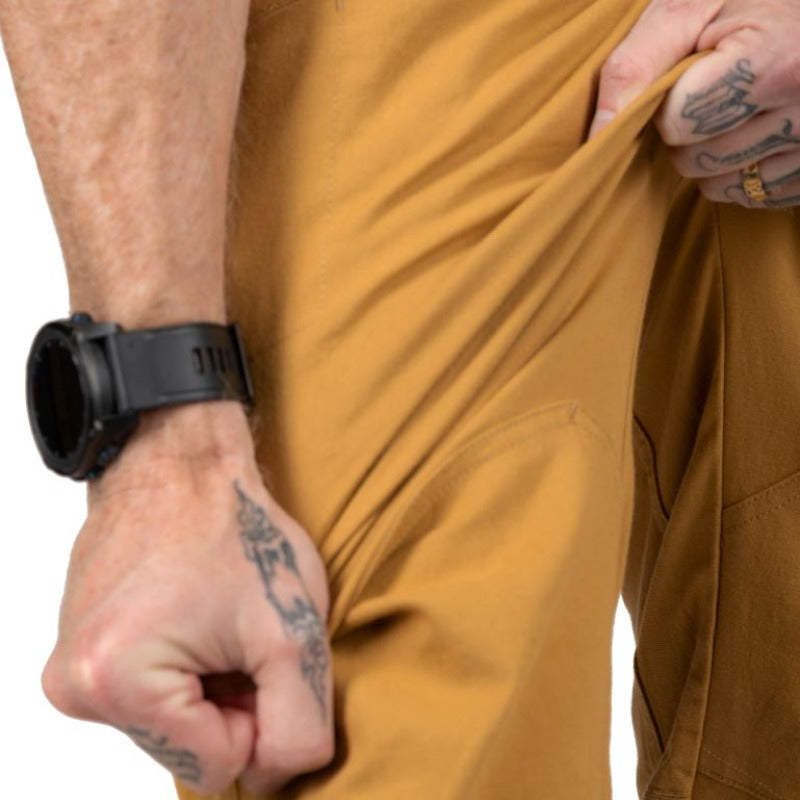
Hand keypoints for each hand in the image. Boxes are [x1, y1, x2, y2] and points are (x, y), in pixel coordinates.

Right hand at [41, 403, 333, 795]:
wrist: (183, 460)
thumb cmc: (238, 530)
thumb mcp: (294, 633)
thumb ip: (298, 729)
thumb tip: (271, 783)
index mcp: (114, 682)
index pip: (214, 768)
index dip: (258, 717)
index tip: (259, 653)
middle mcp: (72, 684)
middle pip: (185, 748)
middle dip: (230, 700)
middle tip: (241, 632)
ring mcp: (68, 666)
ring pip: (169, 722)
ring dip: (208, 684)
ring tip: (217, 618)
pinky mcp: (79, 648)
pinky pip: (146, 691)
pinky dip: (184, 667)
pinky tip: (195, 615)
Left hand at [589, 0, 799, 207]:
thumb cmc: (751, 3)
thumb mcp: (692, 5)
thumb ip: (635, 64)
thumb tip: (596, 134)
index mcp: (775, 60)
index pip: (678, 122)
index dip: (666, 102)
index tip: (687, 75)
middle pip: (694, 160)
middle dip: (686, 132)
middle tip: (713, 92)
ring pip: (718, 186)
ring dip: (710, 155)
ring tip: (736, 109)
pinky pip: (750, 197)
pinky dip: (741, 172)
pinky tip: (756, 132)